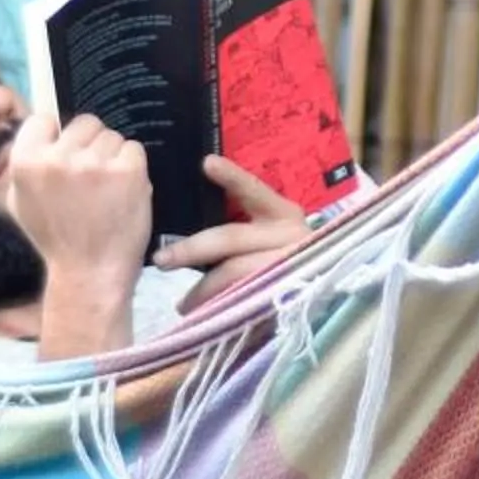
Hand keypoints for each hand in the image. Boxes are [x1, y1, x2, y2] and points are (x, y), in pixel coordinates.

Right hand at [2, 112, 151, 287]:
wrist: (89, 272)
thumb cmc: (55, 239)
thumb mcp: (20, 202)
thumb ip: (25, 163)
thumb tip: (41, 128)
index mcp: (25, 162)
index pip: (44, 120)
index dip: (57, 136)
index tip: (65, 155)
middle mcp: (58, 158)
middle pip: (84, 123)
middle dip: (90, 145)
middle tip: (90, 179)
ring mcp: (94, 163)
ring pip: (111, 136)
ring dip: (113, 157)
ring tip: (107, 190)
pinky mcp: (127, 171)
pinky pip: (133, 149)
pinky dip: (132, 167)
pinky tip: (123, 192)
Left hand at [157, 156, 324, 305]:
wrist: (318, 298)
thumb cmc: (283, 260)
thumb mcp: (267, 236)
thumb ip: (240, 227)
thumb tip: (191, 221)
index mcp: (283, 213)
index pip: (253, 191)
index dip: (232, 178)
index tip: (207, 163)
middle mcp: (291, 236)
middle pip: (231, 238)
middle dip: (192, 249)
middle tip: (161, 260)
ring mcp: (290, 267)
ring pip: (234, 272)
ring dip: (202, 289)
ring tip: (182, 305)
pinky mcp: (287, 295)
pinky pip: (243, 300)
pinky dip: (219, 306)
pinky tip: (203, 315)